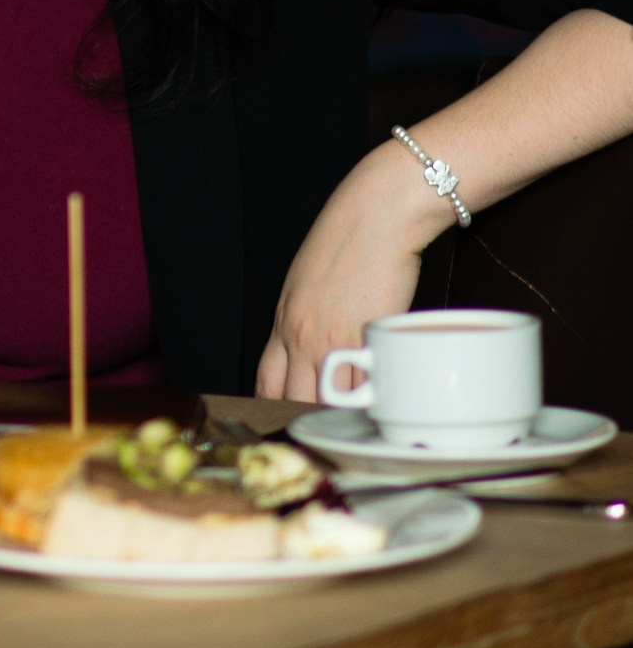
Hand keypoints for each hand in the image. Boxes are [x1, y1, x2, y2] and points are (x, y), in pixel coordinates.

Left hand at [254, 144, 430, 402]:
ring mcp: (332, 340)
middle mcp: (300, 336)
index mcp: (283, 321)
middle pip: (293, 399)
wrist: (377, 215)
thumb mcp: (306, 281)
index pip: (266, 382)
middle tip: (323, 433)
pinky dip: (372, 400)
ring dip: (341, 417)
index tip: (287, 419)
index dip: (275, 407)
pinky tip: (380, 406)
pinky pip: (366, 385)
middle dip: (306, 420)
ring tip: (354, 426)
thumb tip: (310, 346)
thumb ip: (302, 317)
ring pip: (328, 400)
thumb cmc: (346, 240)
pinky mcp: (368, 337)